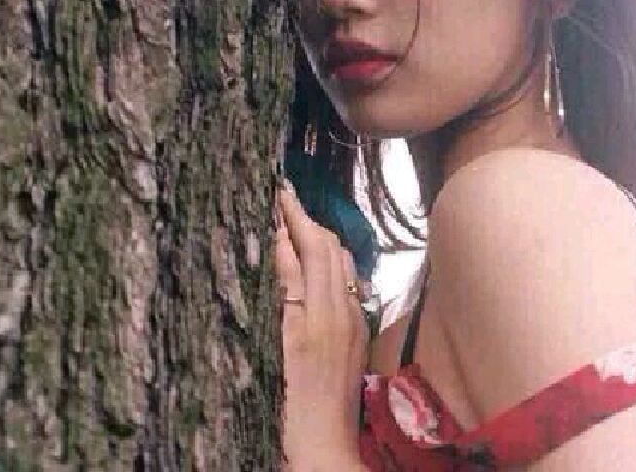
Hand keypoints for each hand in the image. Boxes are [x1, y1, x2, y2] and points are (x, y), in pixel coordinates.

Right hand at [275, 183, 368, 470]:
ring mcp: (352, 322)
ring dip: (319, 236)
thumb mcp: (281, 343)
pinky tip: (315, 262)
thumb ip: (285, 289)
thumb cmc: (290, 403)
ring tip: (296, 221)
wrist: (323, 446)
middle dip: (307, 218)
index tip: (279, 190)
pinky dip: (328, 261)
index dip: (294, 216)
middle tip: (284, 196)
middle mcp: (342, 310)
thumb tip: (281, 240)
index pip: (310, 247)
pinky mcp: (355, 334)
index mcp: (320, 310)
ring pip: (340, 263)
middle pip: (329, 248)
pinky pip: (345, 282)